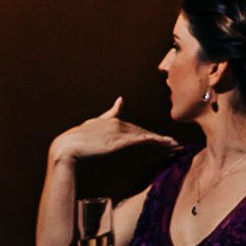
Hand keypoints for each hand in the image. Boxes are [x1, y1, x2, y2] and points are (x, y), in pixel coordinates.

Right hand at [50, 97, 179, 163]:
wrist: (67, 146)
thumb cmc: (78, 138)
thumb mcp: (95, 123)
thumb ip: (111, 112)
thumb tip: (121, 99)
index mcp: (114, 121)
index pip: (138, 129)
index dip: (152, 135)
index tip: (166, 140)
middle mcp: (119, 124)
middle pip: (144, 133)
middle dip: (161, 139)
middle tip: (178, 145)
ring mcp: (119, 132)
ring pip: (145, 136)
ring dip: (162, 141)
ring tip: (176, 146)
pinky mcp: (118, 141)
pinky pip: (139, 140)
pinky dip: (153, 140)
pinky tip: (164, 142)